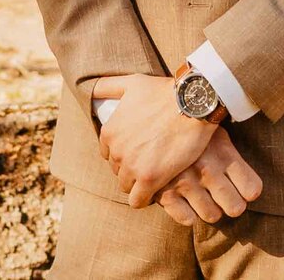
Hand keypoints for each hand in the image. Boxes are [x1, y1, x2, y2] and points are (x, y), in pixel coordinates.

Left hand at [89, 74, 216, 207]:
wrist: (192, 104)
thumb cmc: (164, 92)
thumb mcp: (131, 83)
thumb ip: (107, 86)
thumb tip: (91, 89)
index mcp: (109, 131)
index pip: (109, 154)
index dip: (125, 153)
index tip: (140, 150)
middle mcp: (116, 151)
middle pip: (118, 170)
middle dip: (132, 167)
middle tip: (152, 160)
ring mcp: (132, 166)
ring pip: (126, 186)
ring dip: (139, 183)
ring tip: (156, 174)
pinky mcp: (149, 179)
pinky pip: (138, 201)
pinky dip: (144, 199)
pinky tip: (156, 190)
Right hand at [151, 129, 263, 226]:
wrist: (158, 119)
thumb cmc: (191, 128)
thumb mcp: (217, 134)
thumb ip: (232, 156)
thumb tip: (250, 186)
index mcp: (223, 152)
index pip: (251, 189)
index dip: (248, 191)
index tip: (242, 189)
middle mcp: (207, 169)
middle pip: (235, 208)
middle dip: (232, 204)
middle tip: (224, 196)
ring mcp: (186, 182)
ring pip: (212, 215)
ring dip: (209, 209)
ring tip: (203, 196)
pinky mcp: (165, 193)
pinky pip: (187, 219)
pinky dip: (187, 214)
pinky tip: (185, 200)